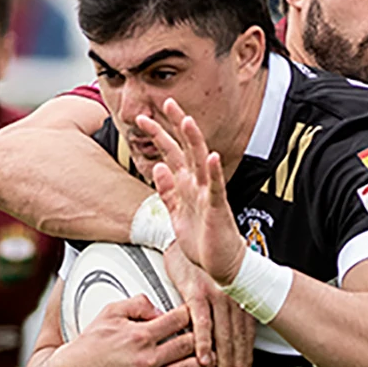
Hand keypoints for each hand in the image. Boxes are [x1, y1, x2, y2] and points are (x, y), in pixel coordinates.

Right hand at [45, 294, 211, 366]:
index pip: (179, 318)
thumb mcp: (108, 314)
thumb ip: (135, 304)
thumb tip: (159, 307)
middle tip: (215, 334)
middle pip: (189, 343)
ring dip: (206, 364)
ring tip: (217, 359)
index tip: (201, 310)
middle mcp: (148, 356)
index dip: (193, 312)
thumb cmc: (88, 344)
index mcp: (141, 333)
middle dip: (204, 337)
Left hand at [139, 99, 247, 285]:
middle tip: (166, 101)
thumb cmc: (202, 241)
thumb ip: (167, 190)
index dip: (159, 134)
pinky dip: (213, 172)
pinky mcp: (217, 209)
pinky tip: (211, 157)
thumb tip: (156, 167)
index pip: (171, 153)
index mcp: (186, 185)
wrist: (221, 265)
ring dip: (194, 141)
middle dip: (176, 125)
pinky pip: (215, 188)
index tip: (146, 117)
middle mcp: (198, 185)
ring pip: (201, 162)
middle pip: (186, 148)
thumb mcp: (176, 213)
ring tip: (187, 120)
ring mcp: (209, 195)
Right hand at [165, 241, 255, 366]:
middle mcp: (230, 296)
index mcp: (237, 295)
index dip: (246, 356)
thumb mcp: (218, 283)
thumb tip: (230, 328)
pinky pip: (201, 321)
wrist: (181, 237)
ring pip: (222, 333)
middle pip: (237, 337)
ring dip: (224, 359)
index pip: (246, 333)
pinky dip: (203, 342)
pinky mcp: (195, 292)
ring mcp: (214, 294)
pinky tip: (204, 357)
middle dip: (238, 364)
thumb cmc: (197, 260)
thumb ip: (225, 305)